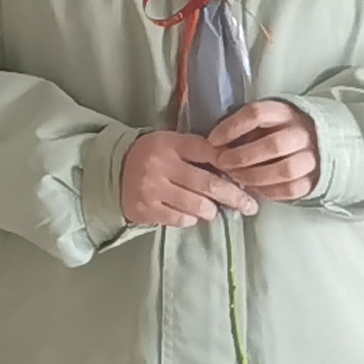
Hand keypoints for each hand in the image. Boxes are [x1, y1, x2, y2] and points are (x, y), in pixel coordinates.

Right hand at [119, 127, 260, 229]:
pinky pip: (181, 220)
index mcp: (170, 144)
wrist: (112, 171)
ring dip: (211, 210)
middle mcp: (160, 165)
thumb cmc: (154, 157)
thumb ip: (199, 152)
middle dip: (235, 197)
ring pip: (198, 206)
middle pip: (209, 185)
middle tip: (251, 206)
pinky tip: (188, 213)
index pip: (209, 152)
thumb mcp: (173, 144)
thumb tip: (238, 170)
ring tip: (212, 209)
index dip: (231, 164)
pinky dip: (191, 219)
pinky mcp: (145, 209)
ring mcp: (151, 188)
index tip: (247, 175)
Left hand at [209, 100, 321, 202]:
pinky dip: (270, 191)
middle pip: (274, 145)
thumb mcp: (262, 120)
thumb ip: (244, 128)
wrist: (318, 140)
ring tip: (236, 177)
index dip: (231, 127)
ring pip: (285, 170)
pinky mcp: (315, 178)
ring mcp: (313, 157)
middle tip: (222, 163)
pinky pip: (293, 189)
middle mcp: (302, 133)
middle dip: (242, 156)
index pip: (257, 114)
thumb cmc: (277, 129)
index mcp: (285, 112)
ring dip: (255, 176)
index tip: (212, 140)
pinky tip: (254, 188)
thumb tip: (217, 144)